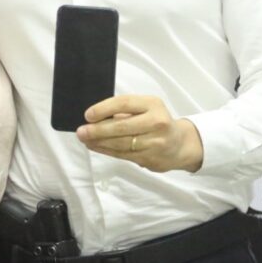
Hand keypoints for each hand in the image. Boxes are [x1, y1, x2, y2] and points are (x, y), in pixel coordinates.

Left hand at [76, 95, 203, 172]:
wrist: (181, 145)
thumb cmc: (157, 121)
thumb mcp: (147, 108)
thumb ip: (126, 111)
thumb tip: (95, 117)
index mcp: (153, 105)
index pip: (125, 104)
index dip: (104, 109)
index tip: (88, 115)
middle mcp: (156, 122)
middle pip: (122, 127)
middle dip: (98, 130)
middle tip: (81, 131)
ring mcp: (154, 142)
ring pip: (121, 143)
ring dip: (99, 142)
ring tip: (85, 139)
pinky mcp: (150, 158)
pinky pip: (123, 155)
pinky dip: (107, 151)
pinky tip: (96, 147)